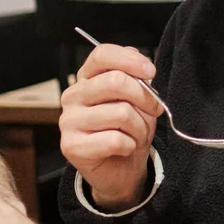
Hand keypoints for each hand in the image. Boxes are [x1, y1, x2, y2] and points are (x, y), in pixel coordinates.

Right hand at [59, 44, 160, 211]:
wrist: (122, 169)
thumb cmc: (129, 129)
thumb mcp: (139, 100)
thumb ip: (137, 79)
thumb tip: (143, 67)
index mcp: (87, 78)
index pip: (102, 54)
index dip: (130, 59)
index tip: (150, 72)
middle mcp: (73, 96)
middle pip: (116, 81)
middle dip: (145, 98)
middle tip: (155, 110)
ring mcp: (68, 121)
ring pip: (121, 113)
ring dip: (140, 127)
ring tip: (137, 135)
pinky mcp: (71, 146)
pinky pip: (114, 140)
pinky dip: (130, 145)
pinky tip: (125, 148)